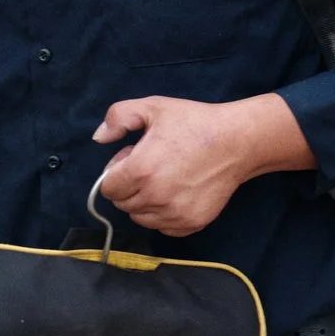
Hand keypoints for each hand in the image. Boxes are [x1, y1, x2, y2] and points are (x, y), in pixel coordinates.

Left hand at [92, 91, 312, 237]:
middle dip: (129, 187)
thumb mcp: (153, 107)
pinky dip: (164, 215)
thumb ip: (118, 117)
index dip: (116, 173)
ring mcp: (174, 214)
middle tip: (151, 166)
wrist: (236, 141)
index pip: (108, 189)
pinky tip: (177, 193)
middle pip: (123, 205)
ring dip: (145, 203)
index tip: (132, 160)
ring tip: (164, 179)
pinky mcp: (191, 223)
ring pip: (141, 218)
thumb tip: (98, 138)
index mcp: (140, 171)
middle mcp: (155, 198)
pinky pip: (163, 228)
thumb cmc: (194, 122)